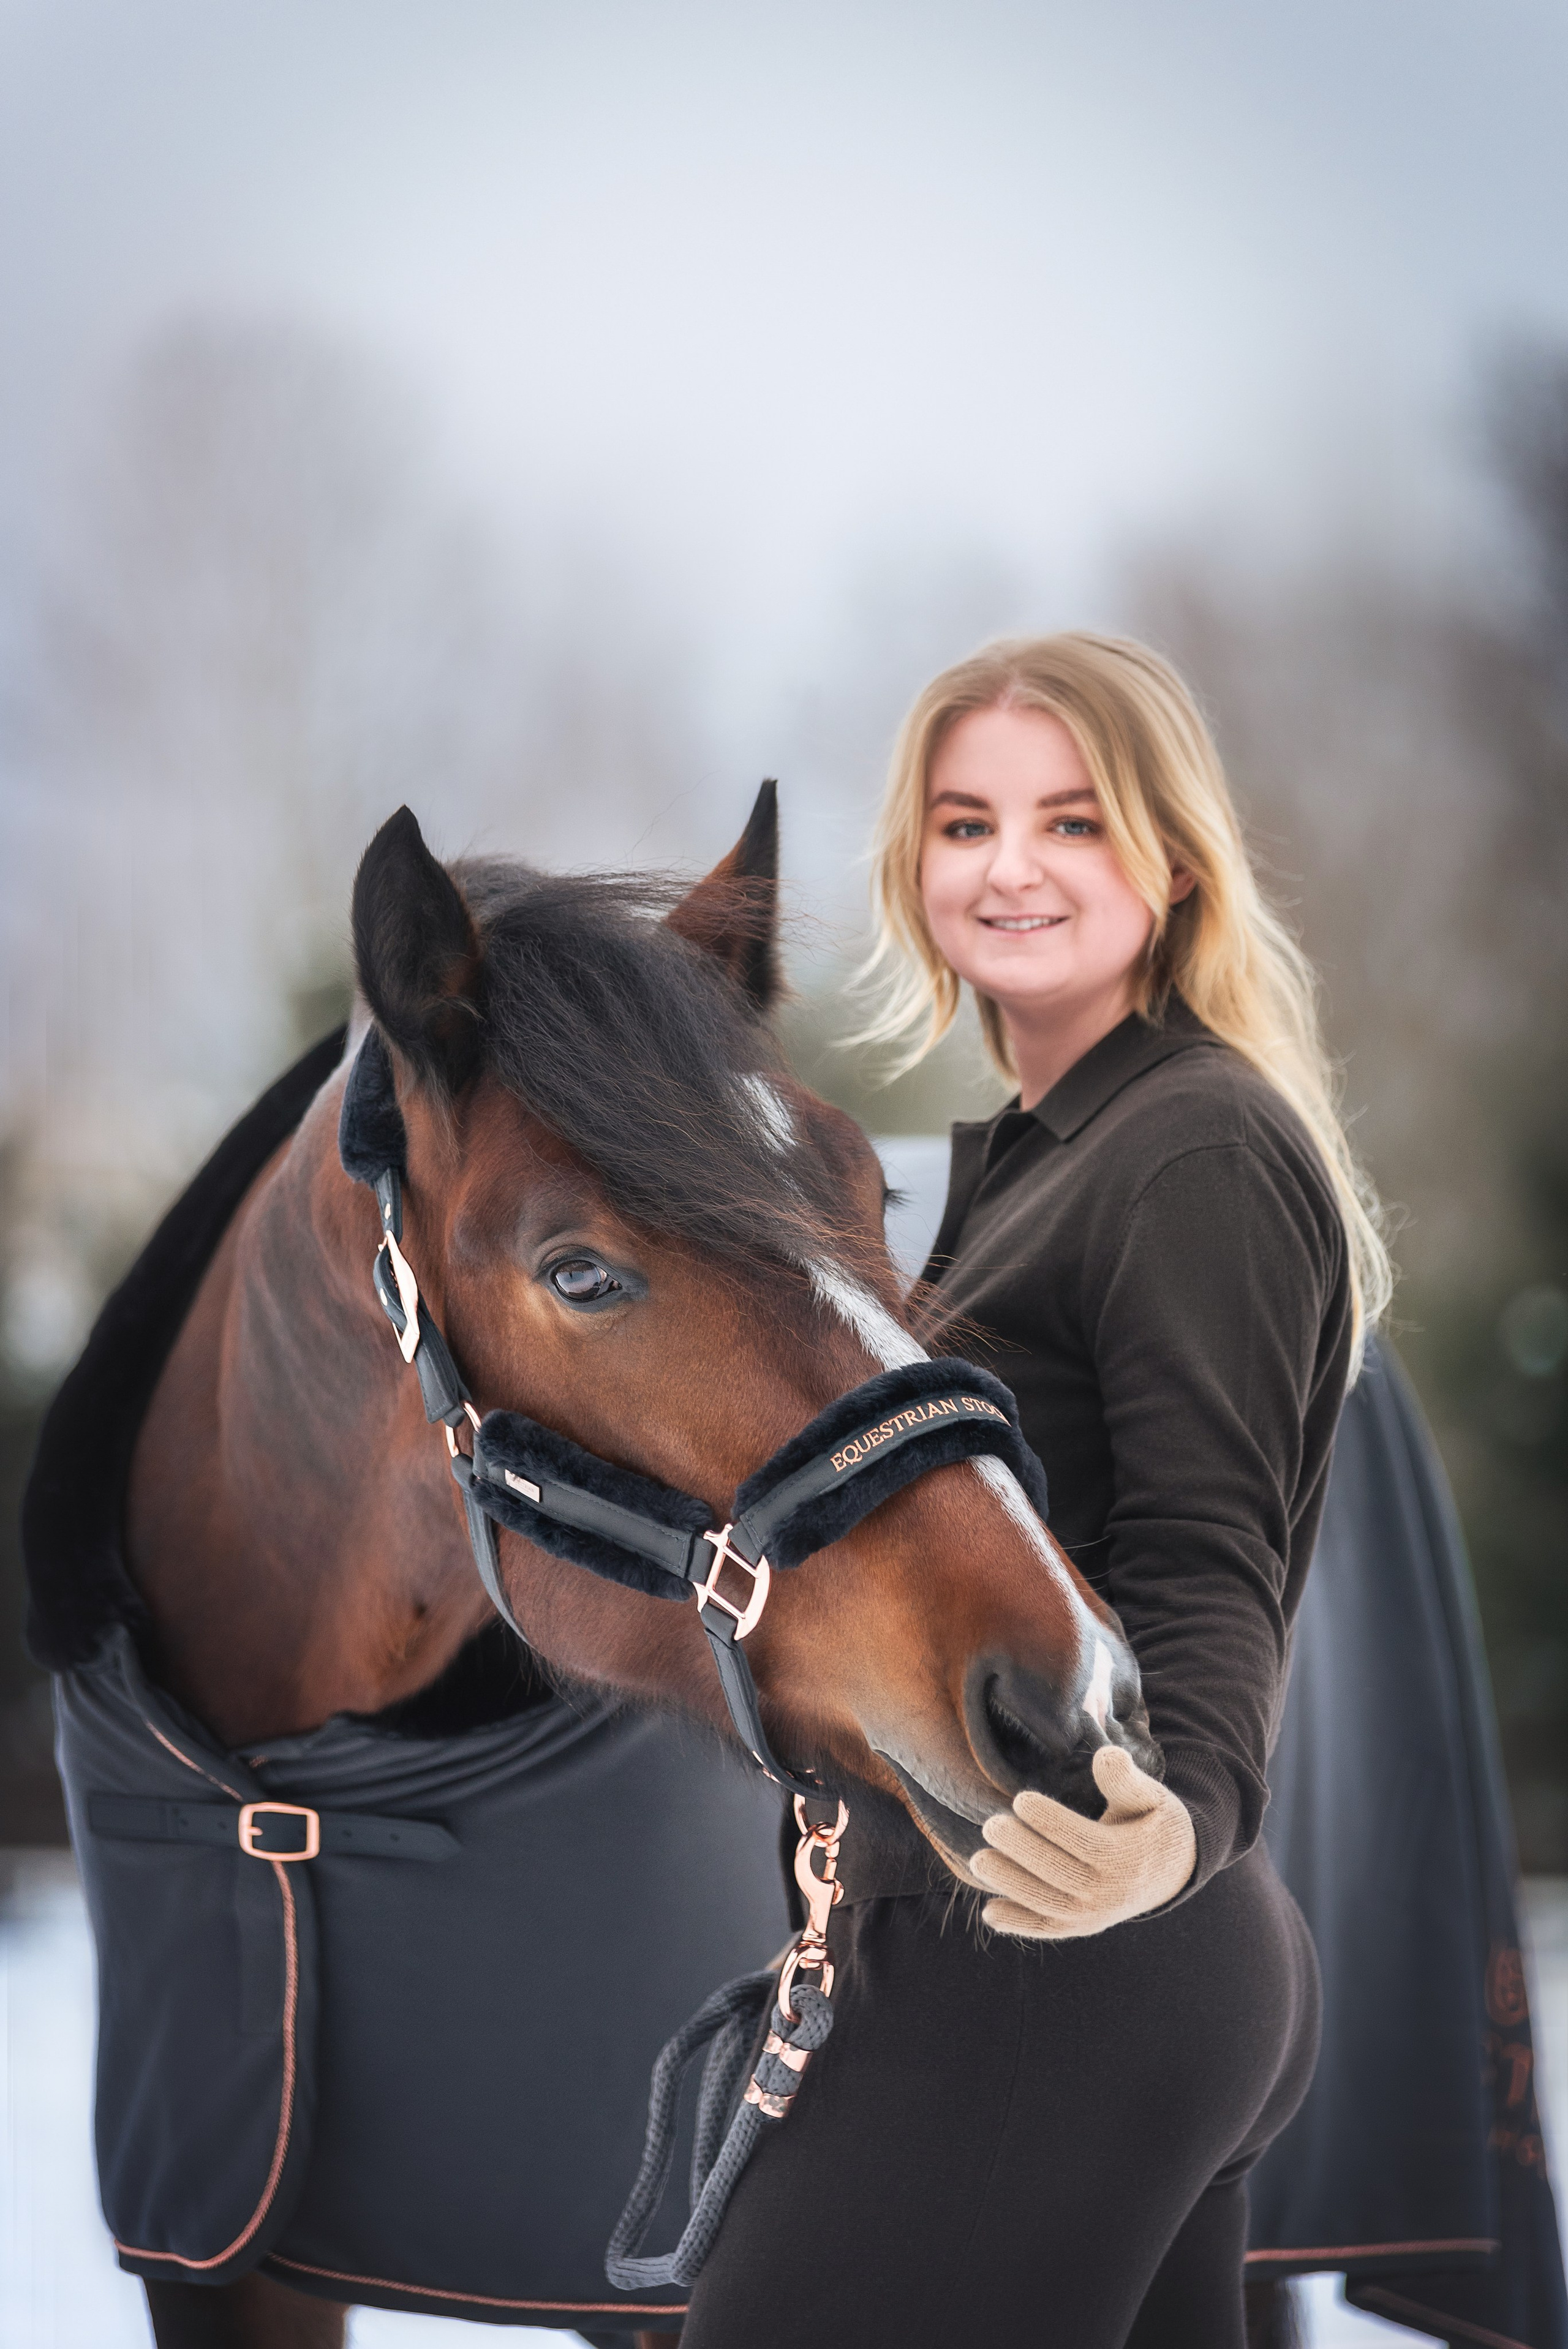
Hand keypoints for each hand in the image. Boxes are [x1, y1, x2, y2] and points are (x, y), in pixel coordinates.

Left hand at [969, 1745, 1195, 1939]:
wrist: (1172, 1872)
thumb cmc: (1153, 1823)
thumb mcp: (1151, 1797)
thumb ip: (1126, 1779)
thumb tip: (1105, 1755)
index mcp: (1127, 1857)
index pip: (1084, 1842)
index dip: (1051, 1822)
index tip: (1021, 1800)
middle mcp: (1110, 1893)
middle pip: (1059, 1873)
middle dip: (1022, 1850)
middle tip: (990, 1825)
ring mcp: (1094, 1915)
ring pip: (1047, 1903)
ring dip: (1011, 1885)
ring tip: (979, 1860)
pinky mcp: (1081, 1927)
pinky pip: (1047, 1928)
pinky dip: (1019, 1924)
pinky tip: (989, 1913)